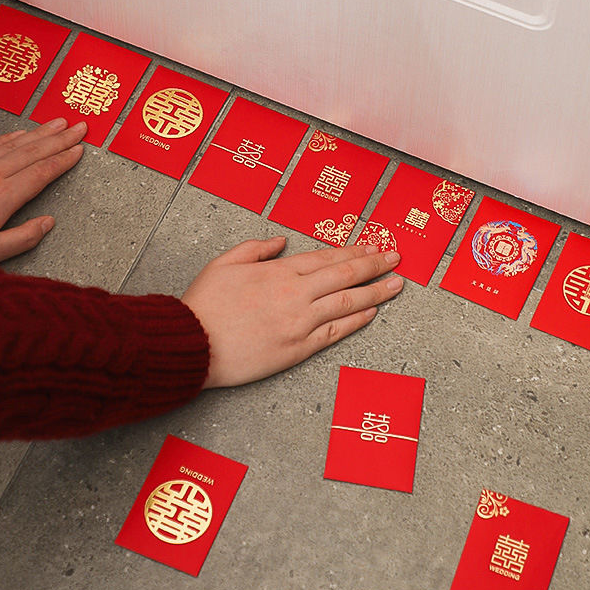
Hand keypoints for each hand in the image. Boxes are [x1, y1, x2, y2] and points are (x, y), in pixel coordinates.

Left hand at [0, 118, 86, 271]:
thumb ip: (23, 237)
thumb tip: (47, 223)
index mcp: (2, 196)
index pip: (42, 173)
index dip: (63, 160)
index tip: (79, 150)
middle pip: (34, 151)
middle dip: (60, 138)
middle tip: (80, 127)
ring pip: (16, 143)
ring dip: (40, 132)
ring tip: (58, 123)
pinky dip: (13, 136)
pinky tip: (22, 133)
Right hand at [181, 237, 402, 387]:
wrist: (193, 344)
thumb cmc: (204, 305)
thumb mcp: (223, 263)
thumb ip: (255, 249)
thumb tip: (281, 241)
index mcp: (279, 272)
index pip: (326, 257)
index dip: (353, 251)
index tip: (373, 247)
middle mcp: (295, 294)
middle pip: (345, 275)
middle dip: (374, 264)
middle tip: (396, 259)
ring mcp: (300, 322)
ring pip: (347, 302)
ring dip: (375, 291)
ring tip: (396, 285)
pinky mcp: (298, 348)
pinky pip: (335, 332)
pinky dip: (356, 321)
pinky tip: (372, 312)